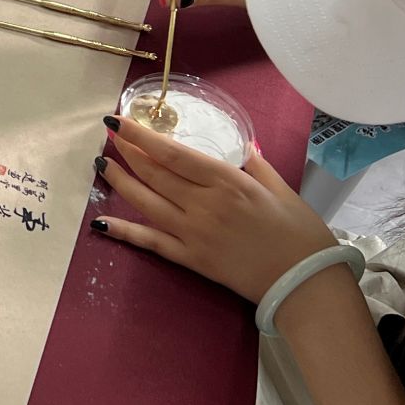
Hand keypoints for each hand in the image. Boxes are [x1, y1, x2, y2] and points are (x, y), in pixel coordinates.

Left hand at [94, 114, 336, 303]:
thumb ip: (256, 164)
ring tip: (102, 165)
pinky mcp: (191, 259)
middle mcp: (203, 204)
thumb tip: (243, 146)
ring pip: (146, 202)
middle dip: (127, 151)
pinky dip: (124, 231)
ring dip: (120, 182)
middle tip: (110, 136)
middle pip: (154, 173)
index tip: (118, 121)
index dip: (141, 135)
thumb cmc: (300, 234)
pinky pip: (151, 242)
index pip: (172, 153)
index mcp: (226, 182)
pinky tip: (101, 222)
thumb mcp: (281, 188)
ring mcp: (193, 233)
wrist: (304, 283)